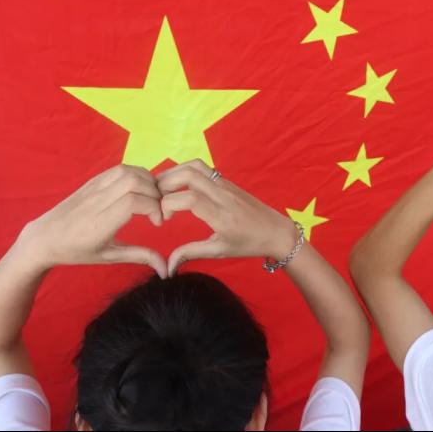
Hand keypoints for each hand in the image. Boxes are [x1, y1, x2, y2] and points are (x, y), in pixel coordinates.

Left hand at [16, 165, 166, 276]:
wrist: (44, 237)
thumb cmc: (77, 251)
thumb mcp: (109, 257)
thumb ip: (139, 257)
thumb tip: (166, 269)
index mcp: (99, 224)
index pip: (132, 202)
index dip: (154, 208)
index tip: (158, 222)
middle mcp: (96, 202)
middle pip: (133, 182)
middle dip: (155, 193)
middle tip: (158, 209)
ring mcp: (93, 188)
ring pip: (127, 171)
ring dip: (148, 181)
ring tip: (152, 198)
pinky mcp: (92, 180)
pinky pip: (119, 169)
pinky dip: (137, 174)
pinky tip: (140, 189)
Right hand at [157, 160, 298, 275]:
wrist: (276, 231)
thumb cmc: (249, 244)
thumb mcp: (219, 251)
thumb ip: (191, 253)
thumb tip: (168, 265)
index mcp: (222, 215)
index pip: (189, 199)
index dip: (168, 204)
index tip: (163, 219)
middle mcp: (223, 195)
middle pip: (188, 174)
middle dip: (164, 183)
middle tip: (155, 199)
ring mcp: (226, 185)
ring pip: (195, 166)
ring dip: (173, 173)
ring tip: (162, 190)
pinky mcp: (227, 181)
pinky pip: (203, 168)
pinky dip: (185, 172)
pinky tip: (178, 186)